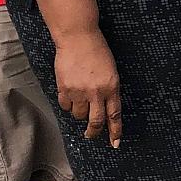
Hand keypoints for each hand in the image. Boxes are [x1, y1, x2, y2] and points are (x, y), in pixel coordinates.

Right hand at [55, 29, 122, 146]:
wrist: (78, 37)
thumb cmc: (96, 50)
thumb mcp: (111, 70)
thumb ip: (108, 89)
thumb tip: (104, 107)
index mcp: (112, 87)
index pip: (114, 115)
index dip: (115, 131)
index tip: (115, 143)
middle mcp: (96, 92)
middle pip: (95, 121)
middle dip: (93, 132)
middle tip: (90, 135)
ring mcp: (79, 91)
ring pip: (78, 114)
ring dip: (79, 112)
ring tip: (80, 101)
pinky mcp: (65, 88)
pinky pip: (65, 105)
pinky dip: (68, 104)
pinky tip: (70, 95)